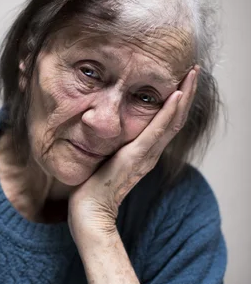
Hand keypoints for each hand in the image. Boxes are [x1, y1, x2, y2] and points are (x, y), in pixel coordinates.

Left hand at [68, 66, 198, 242]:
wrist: (89, 213)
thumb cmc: (93, 189)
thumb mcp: (106, 160)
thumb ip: (113, 148)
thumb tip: (106, 131)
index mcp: (144, 153)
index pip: (168, 122)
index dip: (178, 101)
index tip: (182, 79)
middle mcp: (150, 153)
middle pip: (176, 118)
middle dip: (187, 92)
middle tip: (194, 69)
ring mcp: (145, 156)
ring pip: (172, 122)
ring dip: (183, 96)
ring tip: (191, 75)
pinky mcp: (135, 158)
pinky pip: (156, 132)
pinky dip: (167, 113)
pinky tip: (175, 95)